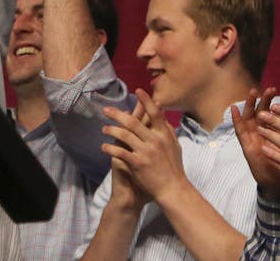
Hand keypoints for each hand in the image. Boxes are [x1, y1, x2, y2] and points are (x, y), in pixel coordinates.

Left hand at [102, 88, 189, 202]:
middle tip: (106, 110)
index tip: (138, 91)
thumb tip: (163, 117)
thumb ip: (169, 131)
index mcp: (165, 135)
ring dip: (112, 130)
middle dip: (118, 114)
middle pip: (134, 122)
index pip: (155, 113)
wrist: (172, 189)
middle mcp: (155, 141)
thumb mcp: (175, 147)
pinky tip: (103, 146)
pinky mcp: (137, 164)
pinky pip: (120, 152)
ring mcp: (146, 152)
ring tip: (104, 128)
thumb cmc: (174, 169)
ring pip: (125, 135)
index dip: (146, 101)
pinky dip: (110, 148)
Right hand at [231, 88, 279, 199]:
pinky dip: (236, 120)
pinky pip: (240, 132)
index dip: (272, 102)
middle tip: (269, 89)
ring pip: (250, 119)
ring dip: (250, 105)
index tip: (275, 89)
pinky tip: (233, 109)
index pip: (272, 114)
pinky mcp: (247, 148)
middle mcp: (262, 134)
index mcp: (273, 133)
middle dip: (264, 100)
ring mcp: (253, 140)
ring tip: (252, 92)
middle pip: (261, 113)